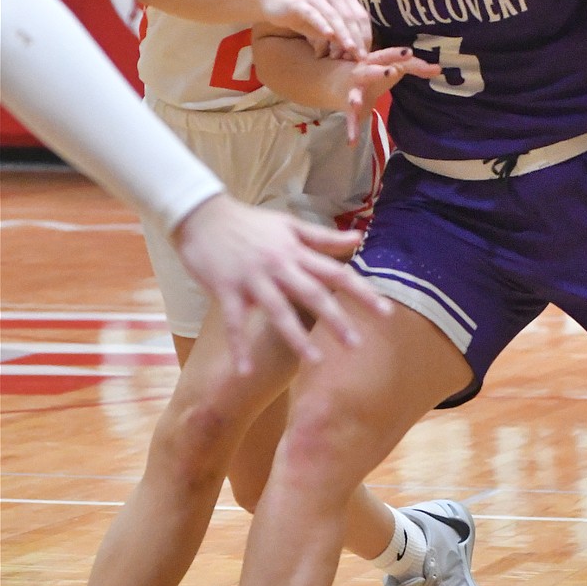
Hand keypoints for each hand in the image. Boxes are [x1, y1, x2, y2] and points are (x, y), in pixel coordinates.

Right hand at [173, 192, 392, 369]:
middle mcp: (278, 266)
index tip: (384, 312)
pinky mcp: (225, 289)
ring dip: (296, 338)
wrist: (202, 214)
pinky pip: (233, 323)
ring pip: (278, 311)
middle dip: (335, 319)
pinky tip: (245, 371)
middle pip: (313, 294)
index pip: (336, 273)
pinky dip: (238, 347)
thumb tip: (359, 238)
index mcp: (295, 252)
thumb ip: (323, 237)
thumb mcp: (289, 225)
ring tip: (316, 361)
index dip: (361, 292)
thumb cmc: (248, 222)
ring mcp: (252, 279)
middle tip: (355, 345)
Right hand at [260, 0, 373, 59]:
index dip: (366, 36)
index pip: (361, 17)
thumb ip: (342, 37)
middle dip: (357, 38)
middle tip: (360, 57)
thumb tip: (357, 55)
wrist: (276, 4)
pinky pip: (315, 15)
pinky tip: (328, 36)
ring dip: (344, 34)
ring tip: (350, 49)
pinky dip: (323, 26)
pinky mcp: (301, 2)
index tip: (366, 54)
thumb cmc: (306, 18)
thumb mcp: (328, 28)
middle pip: (350, 17)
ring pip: (335, 16)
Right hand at [343, 48, 440, 143]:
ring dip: (356, 99)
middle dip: (379, 72)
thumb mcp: (393, 67)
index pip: (387, 55)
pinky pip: (350, 119)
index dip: (397, 53)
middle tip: (391, 72)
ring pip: (355, 94)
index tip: (409, 52)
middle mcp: (362, 73)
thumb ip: (416, 67)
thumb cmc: (375, 71)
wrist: (337, 81)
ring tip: (357, 104)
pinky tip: (352, 143)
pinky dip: (351, 130)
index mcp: (374, 60)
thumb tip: (439, 69)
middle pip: (369, 71)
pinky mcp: (350, 108)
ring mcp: (354, 90)